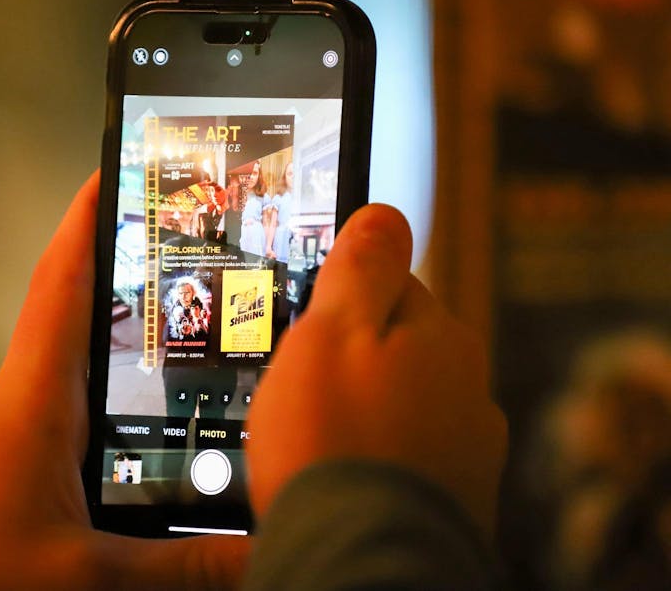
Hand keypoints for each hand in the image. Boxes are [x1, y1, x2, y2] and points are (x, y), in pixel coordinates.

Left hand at [0, 172, 248, 589]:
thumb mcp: (91, 576)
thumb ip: (184, 569)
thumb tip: (262, 552)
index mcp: (34, 401)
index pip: (62, 283)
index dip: (89, 220)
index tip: (116, 167)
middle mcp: (27, 402)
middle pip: (72, 304)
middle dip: (114, 256)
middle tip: (166, 224)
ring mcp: (23, 429)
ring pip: (72, 351)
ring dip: (110, 315)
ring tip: (169, 295)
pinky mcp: (25, 461)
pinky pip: (74, 397)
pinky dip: (106, 376)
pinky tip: (142, 399)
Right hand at [245, 204, 506, 532]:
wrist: (362, 557)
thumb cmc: (338, 443)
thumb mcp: (332, 330)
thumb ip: (361, 266)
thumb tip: (384, 212)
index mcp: (439, 335)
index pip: (390, 284)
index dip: (338, 300)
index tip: (305, 323)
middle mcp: (467, 386)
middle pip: (396, 347)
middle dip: (353, 359)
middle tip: (300, 388)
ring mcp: (465, 445)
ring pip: (401, 404)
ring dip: (365, 413)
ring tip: (316, 442)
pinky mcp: (452, 496)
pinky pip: (405, 457)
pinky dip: (377, 461)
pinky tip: (343, 478)